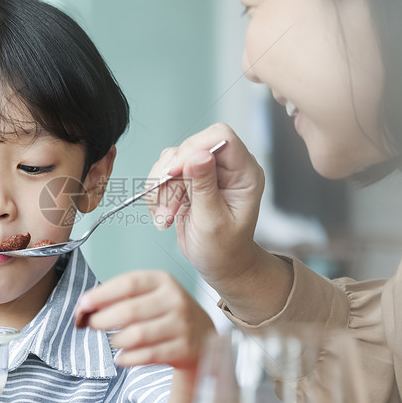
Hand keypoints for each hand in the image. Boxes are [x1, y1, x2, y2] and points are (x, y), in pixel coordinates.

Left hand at [75, 271, 215, 369]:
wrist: (203, 336)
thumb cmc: (165, 313)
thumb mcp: (150, 295)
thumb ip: (120, 297)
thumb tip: (85, 307)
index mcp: (162, 281)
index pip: (127, 283)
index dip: (101, 295)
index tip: (83, 305)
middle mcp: (175, 299)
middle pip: (129, 311)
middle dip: (103, 320)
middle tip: (92, 325)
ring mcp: (182, 324)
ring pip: (136, 336)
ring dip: (116, 340)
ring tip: (114, 341)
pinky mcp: (184, 348)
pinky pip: (147, 356)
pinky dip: (128, 358)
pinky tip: (122, 358)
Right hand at [148, 123, 265, 290]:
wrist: (219, 264)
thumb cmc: (224, 249)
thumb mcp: (214, 222)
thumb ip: (205, 187)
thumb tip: (199, 155)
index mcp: (245, 173)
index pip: (221, 137)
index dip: (194, 149)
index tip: (175, 174)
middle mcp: (227, 167)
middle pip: (190, 146)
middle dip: (171, 175)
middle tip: (168, 206)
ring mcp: (207, 171)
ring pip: (172, 158)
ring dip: (161, 187)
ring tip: (166, 215)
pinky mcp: (189, 179)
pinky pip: (163, 173)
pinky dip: (156, 193)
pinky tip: (163, 215)